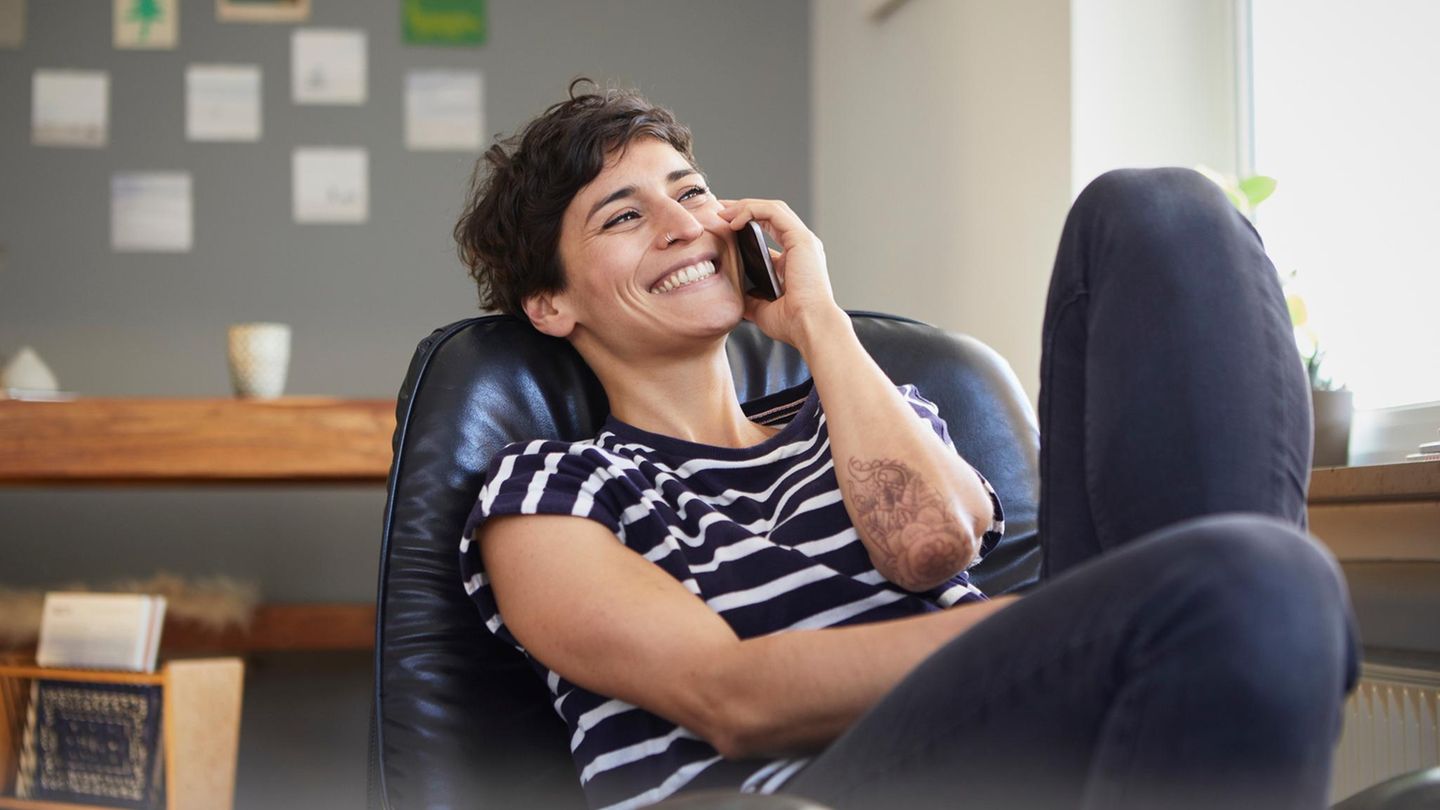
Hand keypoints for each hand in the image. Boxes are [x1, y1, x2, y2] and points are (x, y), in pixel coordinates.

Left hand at [717, 198, 847, 351]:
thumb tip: (737, 295)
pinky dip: (752, 210)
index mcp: (795, 259)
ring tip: (722, 211)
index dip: (746, 223)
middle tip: (719, 210)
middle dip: (742, 208)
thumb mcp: (762, 308)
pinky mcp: (801, 239)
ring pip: (772, 208)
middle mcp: (801, 246)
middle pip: (770, 214)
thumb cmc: (793, 323)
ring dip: (745, 206)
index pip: (770, 229)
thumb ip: (751, 297)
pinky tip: (734, 220)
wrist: (809, 327)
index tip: (723, 225)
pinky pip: (773, 212)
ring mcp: (803, 240)